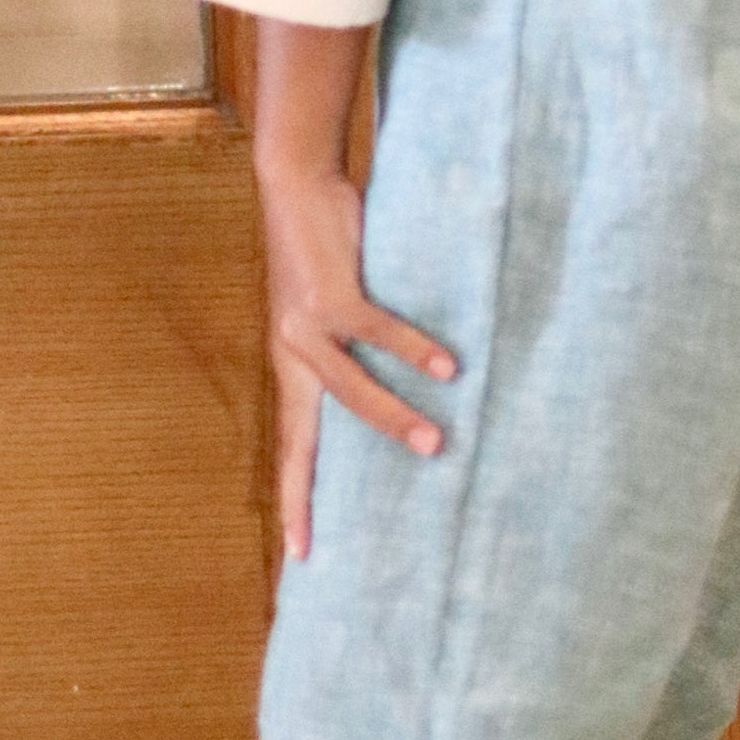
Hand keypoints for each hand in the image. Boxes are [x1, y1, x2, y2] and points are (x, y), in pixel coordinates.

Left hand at [257, 148, 456, 563]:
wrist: (294, 187)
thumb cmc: (321, 249)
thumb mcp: (327, 310)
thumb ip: (350, 348)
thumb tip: (400, 386)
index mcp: (292, 365)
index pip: (291, 445)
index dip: (294, 497)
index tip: (300, 552)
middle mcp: (292, 354)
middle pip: (304, 439)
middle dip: (318, 491)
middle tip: (333, 542)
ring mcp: (306, 327)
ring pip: (349, 391)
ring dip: (393, 418)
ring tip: (435, 444)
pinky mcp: (330, 295)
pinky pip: (376, 332)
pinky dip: (413, 348)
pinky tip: (448, 364)